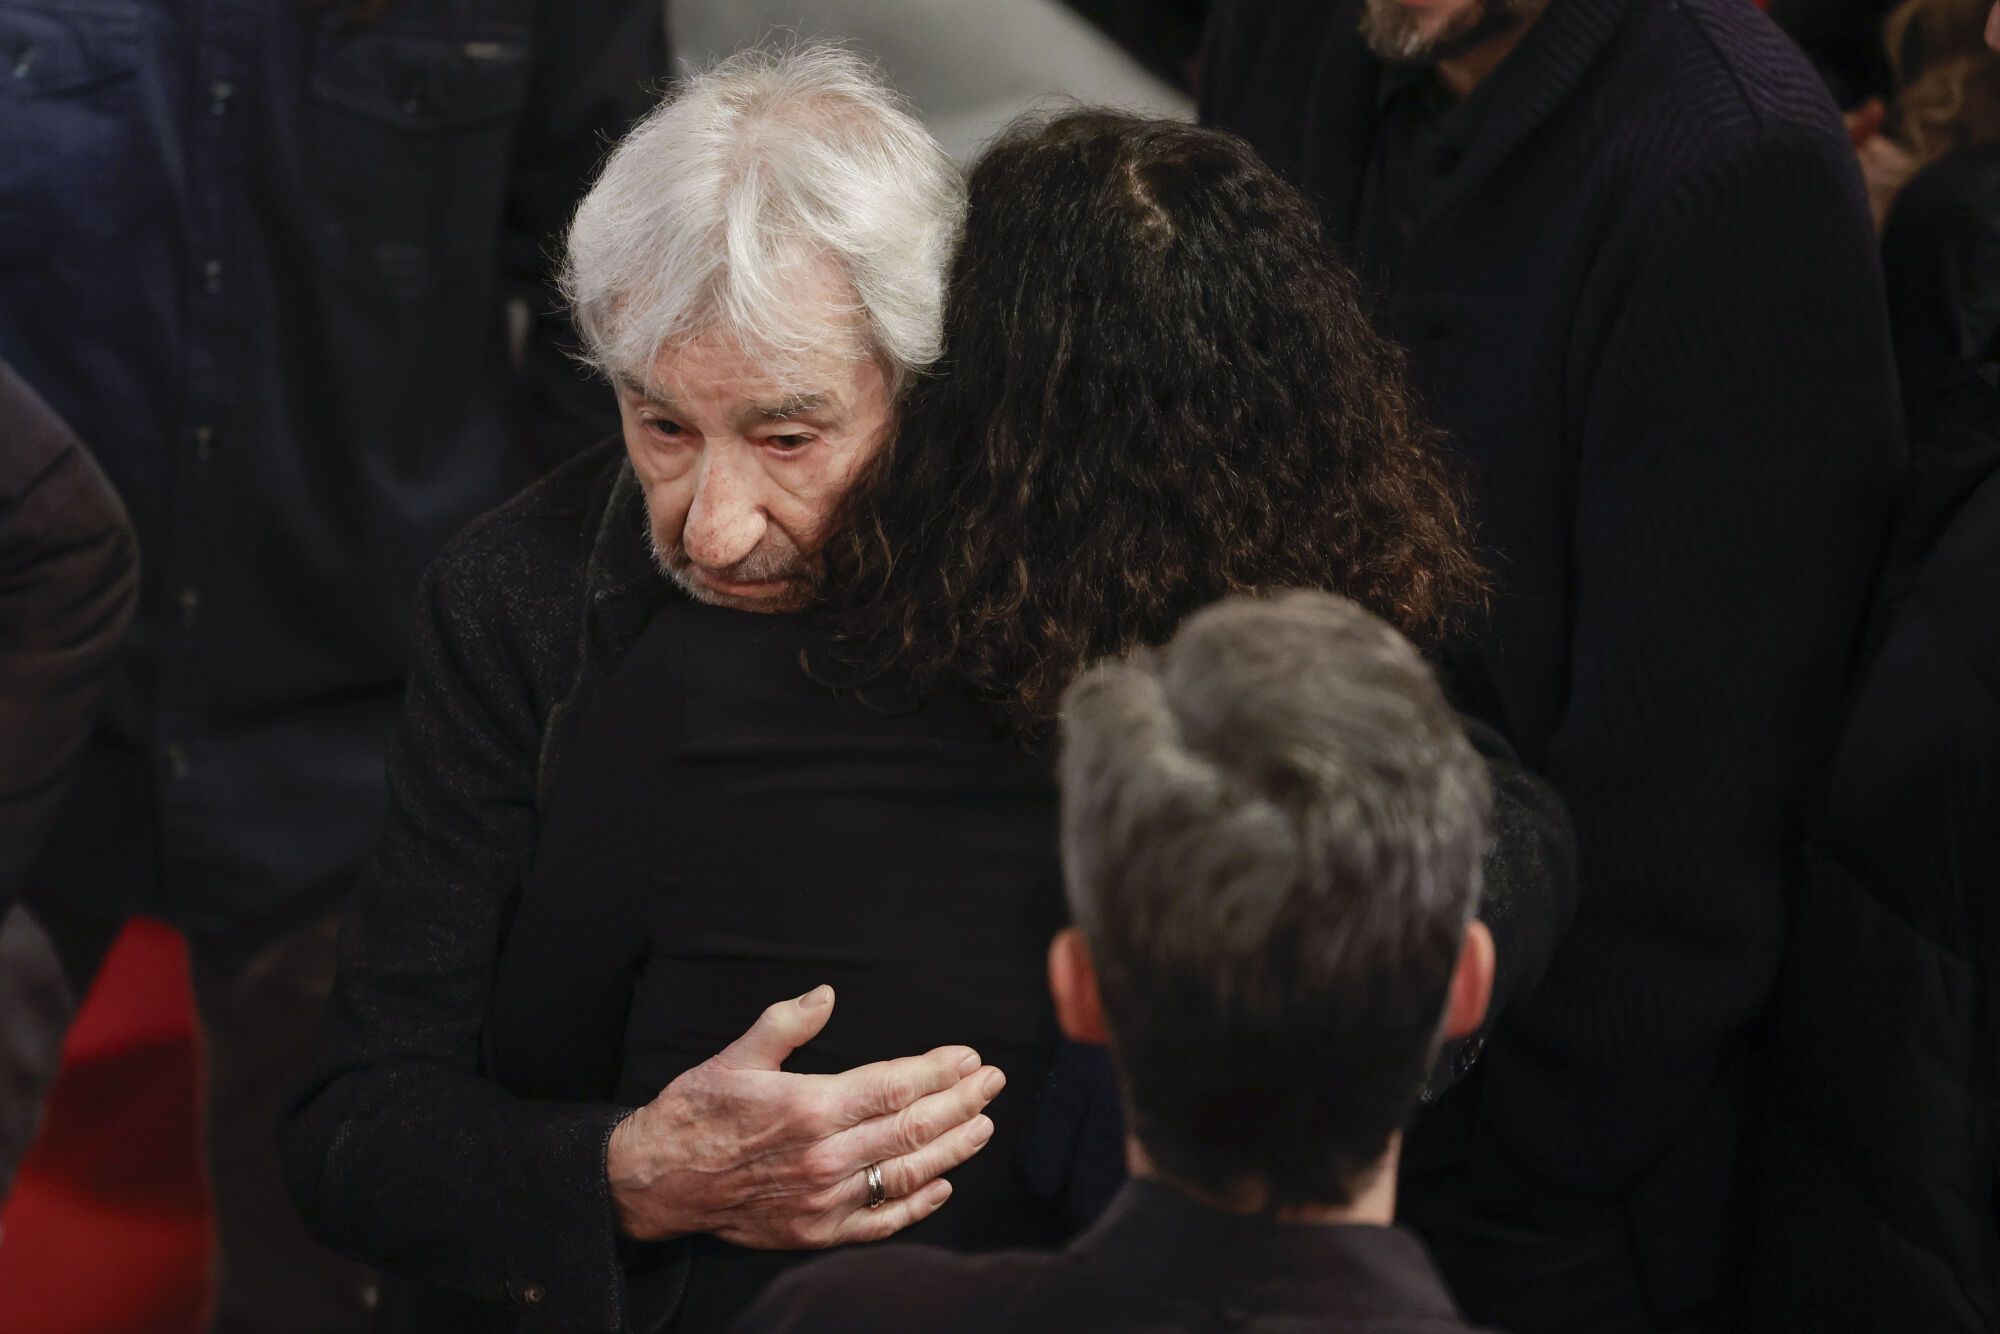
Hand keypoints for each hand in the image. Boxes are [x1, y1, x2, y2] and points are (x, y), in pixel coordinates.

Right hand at [605, 985, 1005, 1248]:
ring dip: (952, 1150)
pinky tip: (941, 1187)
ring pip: (905, 1174)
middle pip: (913, 1127)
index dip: (939, 1072)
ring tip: (983, 1128)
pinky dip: (916, 1206)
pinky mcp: (816, 1231)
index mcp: (810, 1106)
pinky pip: (879, 1221)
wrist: (657, 1180)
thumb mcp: (737, 1056)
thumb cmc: (696, 1113)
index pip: (896, 1086)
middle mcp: (825, 1156)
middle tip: (992, 1083)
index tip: (967, 1058)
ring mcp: (824, 1198)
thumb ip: (787, 1023)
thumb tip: (827, 996)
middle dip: (961, 1103)